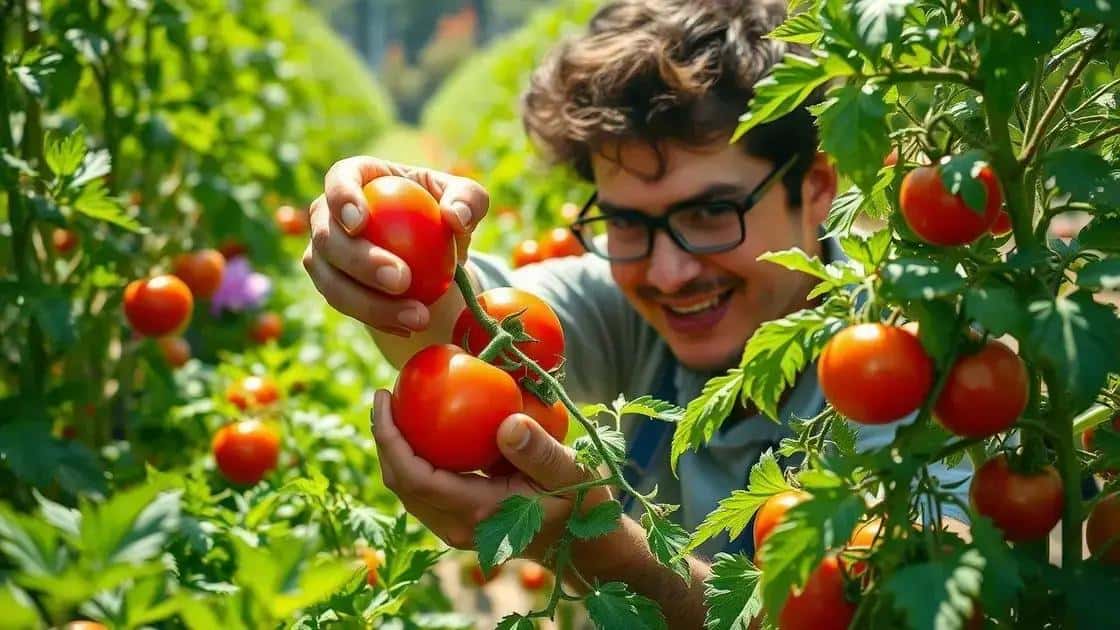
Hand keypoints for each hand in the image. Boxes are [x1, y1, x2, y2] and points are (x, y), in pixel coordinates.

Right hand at [303, 156, 488, 336]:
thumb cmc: (445, 214)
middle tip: (402, 280)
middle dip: (360, 262)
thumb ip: (467, 200)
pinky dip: (379, 320)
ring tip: (416, 317)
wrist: (430, 253)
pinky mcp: (331, 286)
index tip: (361, 222)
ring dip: (370, 304)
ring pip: (331, 281)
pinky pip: (348, 307)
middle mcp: (327, 214)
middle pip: (327, 237)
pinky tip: (409, 328)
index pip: (338, 179)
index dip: (341, 199)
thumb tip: (455, 217)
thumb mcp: (466, 200)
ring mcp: (323, 253)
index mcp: (355, 178)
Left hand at [370, 389, 610, 558]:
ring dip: (396, 451)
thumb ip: (540, 451)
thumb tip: (506, 423)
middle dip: (384, 440)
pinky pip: (425, 492)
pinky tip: (425, 432)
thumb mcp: (570, 472)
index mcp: (479, 511)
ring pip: (410, 491)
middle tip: (384, 395)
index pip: (414, 476)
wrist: (586, 544)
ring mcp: (458, 530)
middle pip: (401, 485)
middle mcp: (459, 526)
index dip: (390, 438)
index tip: (383, 397)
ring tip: (397, 410)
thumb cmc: (581, 503)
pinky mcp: (463, 525)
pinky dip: (415, 461)